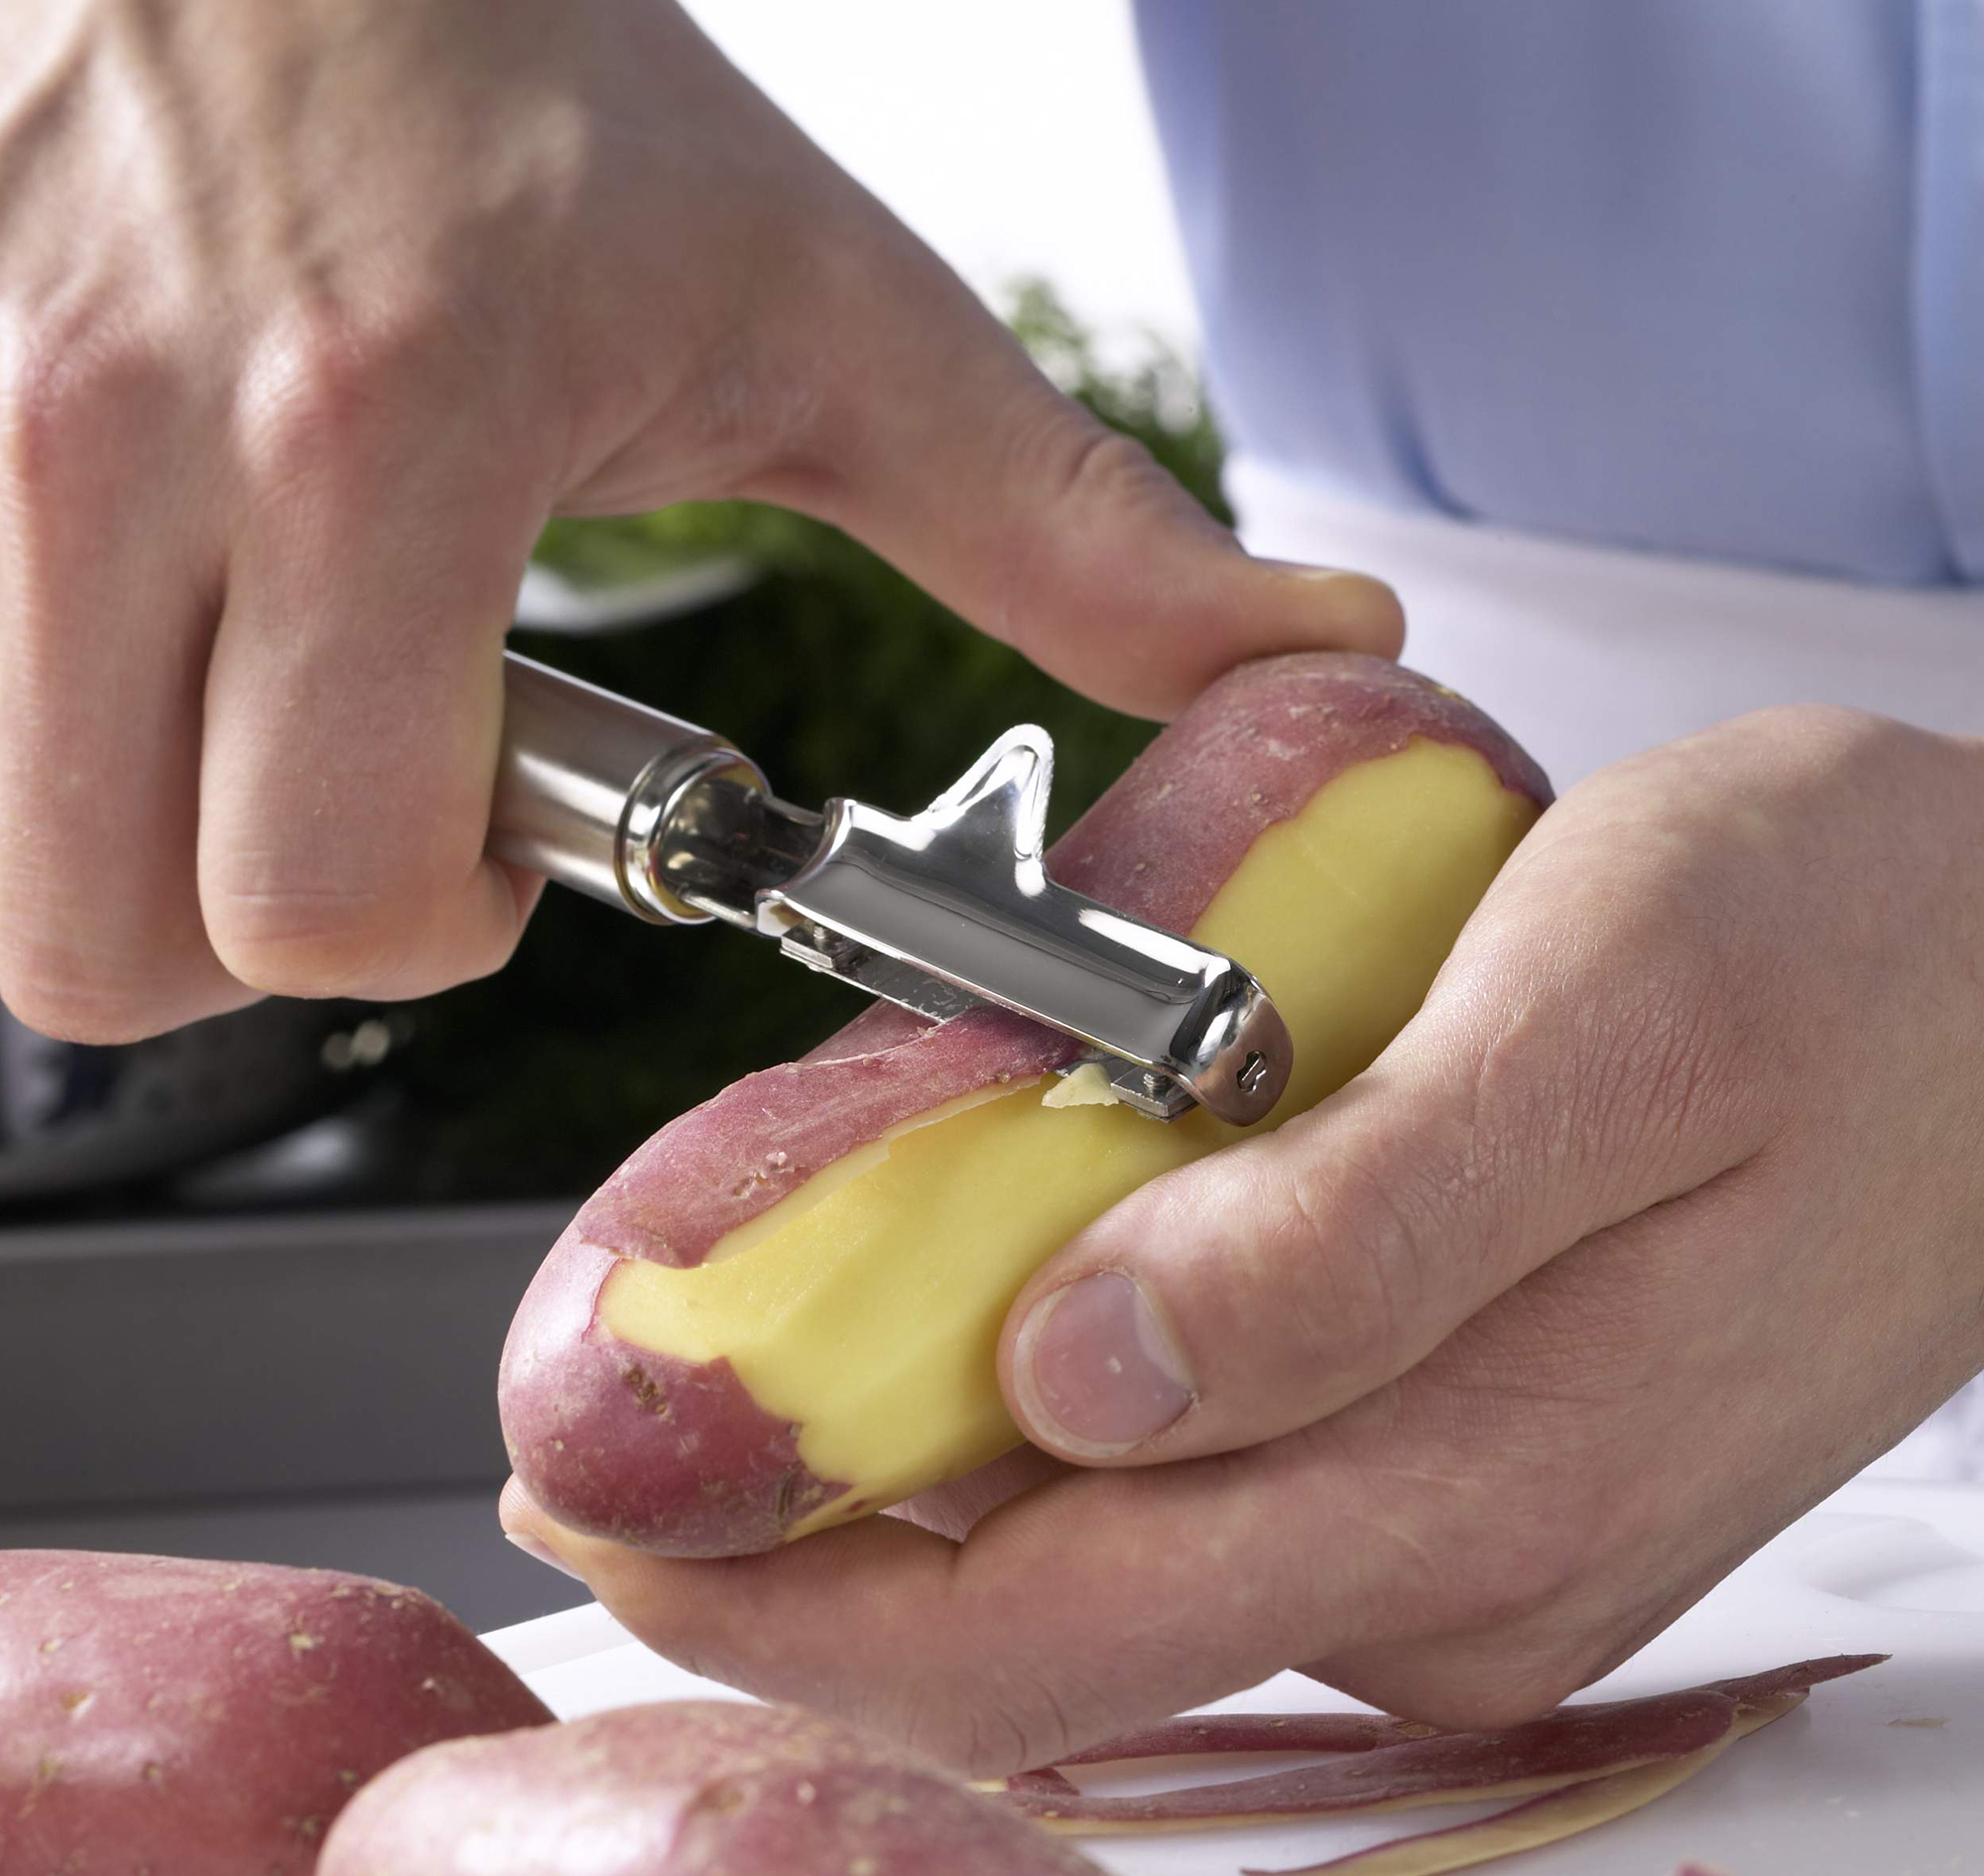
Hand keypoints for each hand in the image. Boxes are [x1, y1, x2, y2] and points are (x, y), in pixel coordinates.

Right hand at [0, 0, 1397, 1043]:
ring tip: (280, 683)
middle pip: (100, 944)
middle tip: (383, 779)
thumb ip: (1067, 525)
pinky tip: (182, 611)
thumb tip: (1304, 640)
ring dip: (150, 835)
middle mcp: (106, 438)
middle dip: (273, 920)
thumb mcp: (834, 316)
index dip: (429, 927)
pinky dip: (66, 724)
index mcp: (379, 439)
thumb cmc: (552, 88)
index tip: (506, 834)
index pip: (317, 898)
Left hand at [503, 704, 1983, 1772]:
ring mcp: (1457, 1549)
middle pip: (1034, 1628)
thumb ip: (1359, 1231)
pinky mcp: (1464, 1483)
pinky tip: (991, 1288)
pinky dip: (1048, 1413)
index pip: (1036, 1634)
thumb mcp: (1605, 1020)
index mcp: (1473, 1490)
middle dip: (799, 1534)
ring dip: (915, 1459)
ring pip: (1104, 1560)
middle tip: (637, 1383)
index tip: (590, 1477)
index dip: (778, 1587)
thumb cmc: (1839, 949)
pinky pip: (1195, 1495)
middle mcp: (1447, 1579)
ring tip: (785, 1304)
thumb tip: (1087, 1382)